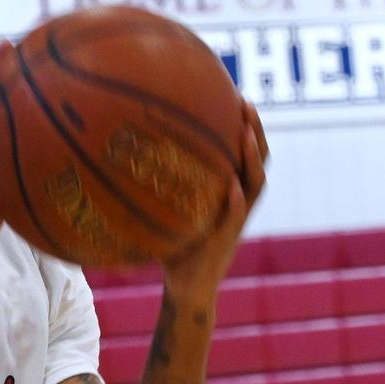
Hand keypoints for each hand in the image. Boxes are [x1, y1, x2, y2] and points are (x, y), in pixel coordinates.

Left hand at [162, 98, 267, 299]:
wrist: (186, 288)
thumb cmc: (174, 246)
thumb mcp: (171, 209)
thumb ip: (162, 184)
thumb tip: (126, 152)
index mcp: (230, 192)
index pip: (245, 153)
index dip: (247, 125)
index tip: (237, 95)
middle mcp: (238, 202)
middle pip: (258, 160)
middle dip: (255, 129)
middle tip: (246, 101)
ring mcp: (236, 221)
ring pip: (255, 184)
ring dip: (253, 158)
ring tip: (246, 133)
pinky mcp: (226, 240)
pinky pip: (236, 218)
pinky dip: (237, 201)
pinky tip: (233, 186)